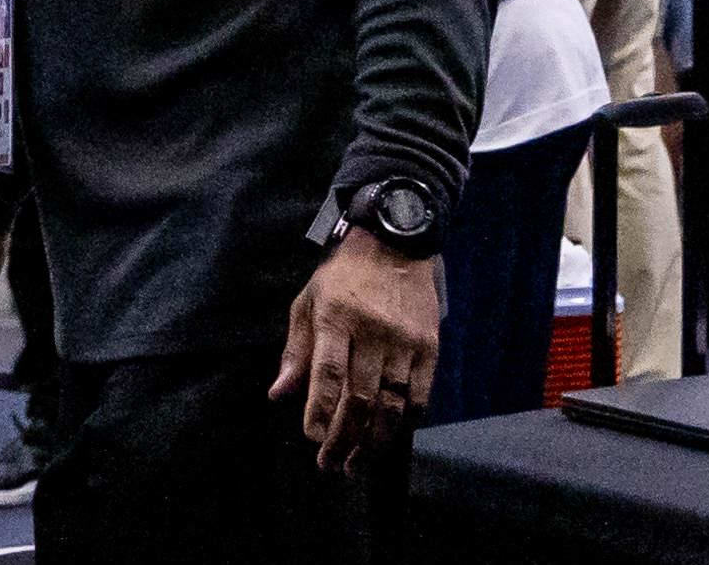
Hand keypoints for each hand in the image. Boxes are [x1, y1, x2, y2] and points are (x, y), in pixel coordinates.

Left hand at [270, 232, 444, 464]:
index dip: (320, 412)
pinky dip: (405, 422)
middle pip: (360, 398)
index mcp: (336, 318)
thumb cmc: (343, 276)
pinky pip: (420, 396)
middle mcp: (372, 332)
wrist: (395, 243)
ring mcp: (405, 341)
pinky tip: (390, 437)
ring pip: (392, 405)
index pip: (327, 375)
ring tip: (359, 463)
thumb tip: (279, 395)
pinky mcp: (430, 347)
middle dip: (344, 439)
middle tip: (332, 465)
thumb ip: (296, 351)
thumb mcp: (308, 302)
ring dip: (374, 441)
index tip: (313, 439)